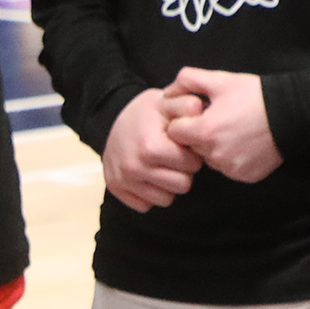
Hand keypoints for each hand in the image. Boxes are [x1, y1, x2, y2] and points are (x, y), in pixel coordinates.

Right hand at [102, 88, 202, 211]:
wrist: (111, 120)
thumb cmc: (146, 114)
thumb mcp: (166, 102)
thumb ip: (185, 104)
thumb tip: (198, 107)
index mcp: (151, 147)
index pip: (192, 165)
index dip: (193, 155)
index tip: (184, 146)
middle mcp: (135, 167)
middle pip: (182, 186)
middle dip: (183, 172)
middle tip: (174, 158)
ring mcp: (124, 181)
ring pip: (166, 199)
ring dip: (168, 185)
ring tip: (162, 166)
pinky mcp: (116, 190)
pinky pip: (146, 205)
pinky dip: (150, 193)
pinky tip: (148, 176)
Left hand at [160, 68, 280, 182]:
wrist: (293, 114)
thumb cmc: (256, 96)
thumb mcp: (221, 81)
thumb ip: (189, 81)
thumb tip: (167, 92)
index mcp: (204, 131)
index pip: (174, 132)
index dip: (183, 121)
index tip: (197, 114)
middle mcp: (215, 155)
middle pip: (191, 147)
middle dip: (197, 135)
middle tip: (218, 120)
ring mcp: (231, 168)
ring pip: (208, 159)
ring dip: (214, 148)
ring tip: (233, 130)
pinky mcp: (245, 176)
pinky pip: (228, 168)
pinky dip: (232, 158)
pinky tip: (244, 142)